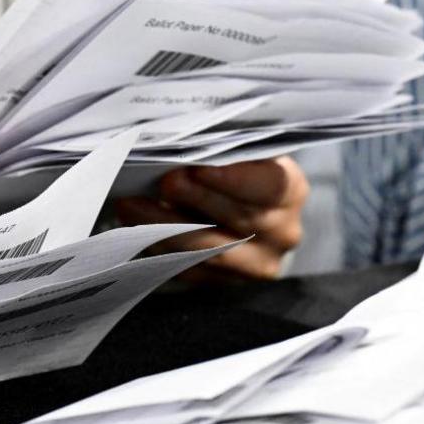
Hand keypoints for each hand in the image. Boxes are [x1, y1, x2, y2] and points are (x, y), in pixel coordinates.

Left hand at [115, 157, 308, 281]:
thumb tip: (182, 141)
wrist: (248, 212)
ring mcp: (256, 263)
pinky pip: (190, 270)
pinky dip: (160, 249)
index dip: (235, 179)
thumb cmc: (237, 170)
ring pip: (209, 250)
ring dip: (166, 228)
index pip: (271, 186)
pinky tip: (136, 230)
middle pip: (237, 219)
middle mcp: (282, 231)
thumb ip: (224, 148)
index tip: (199, 167)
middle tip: (162, 182)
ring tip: (132, 205)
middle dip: (194, 199)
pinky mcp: (225, 282)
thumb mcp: (242, 152)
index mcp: (291, 190)